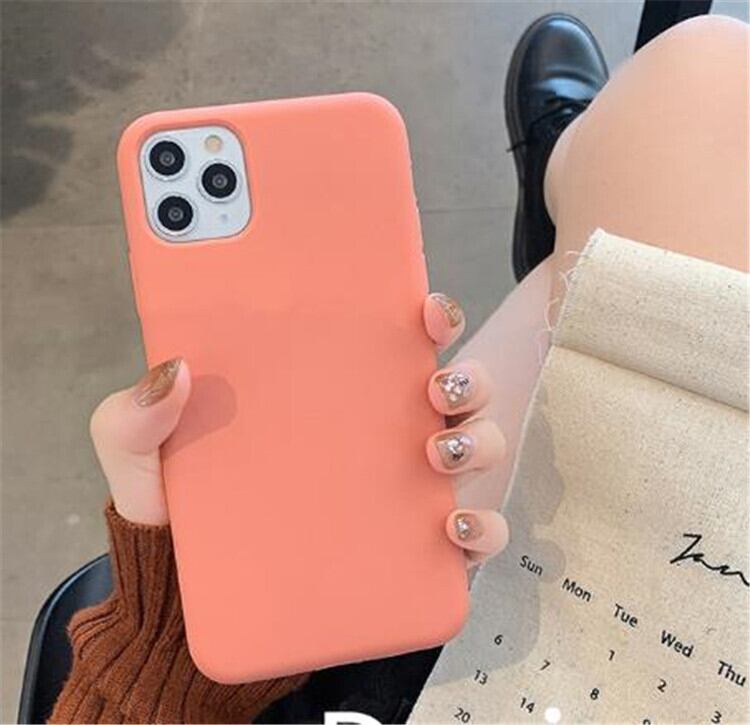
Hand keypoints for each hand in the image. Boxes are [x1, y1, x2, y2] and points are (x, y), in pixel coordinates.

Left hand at [89, 292, 507, 563]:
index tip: (428, 310)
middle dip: (466, 377)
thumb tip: (174, 370)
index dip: (428, 318)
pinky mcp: (411, 549)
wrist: (191, 595)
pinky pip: (470, 533)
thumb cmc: (184, 510)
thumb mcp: (144, 454)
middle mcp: (379, 433)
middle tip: (435, 385)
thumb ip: (136, 414)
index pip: (394, 342)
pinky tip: (456, 526)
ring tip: (438, 452)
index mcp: (331, 393)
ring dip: (476, 442)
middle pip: (452, 389)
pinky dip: (482, 527)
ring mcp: (402, 489)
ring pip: (472, 448)